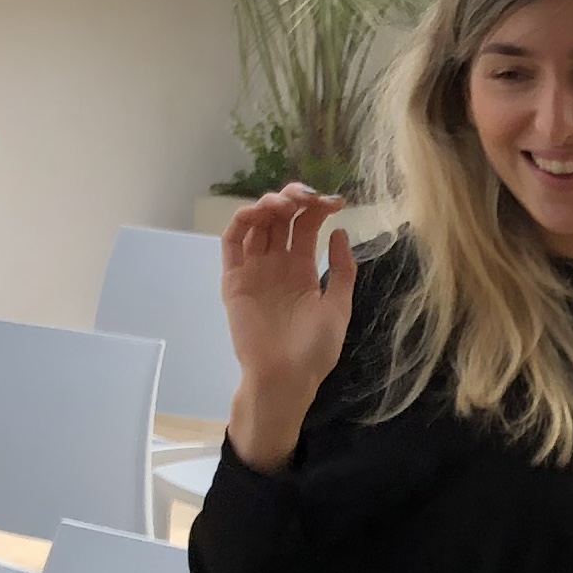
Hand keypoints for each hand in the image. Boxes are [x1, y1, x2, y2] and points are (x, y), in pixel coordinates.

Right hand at [221, 184, 355, 468]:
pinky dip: (242, 221)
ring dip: (269, 205)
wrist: (285, 377)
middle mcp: (276, 265)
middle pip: (280, 220)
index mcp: (301, 270)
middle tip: (308, 195)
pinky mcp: (233, 279)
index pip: (305, 227)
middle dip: (293, 199)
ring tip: (287, 203)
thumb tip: (340, 232)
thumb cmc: (313, 350)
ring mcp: (253, 270)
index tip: (335, 200)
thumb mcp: (338, 308)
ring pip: (256, 225)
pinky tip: (260, 212)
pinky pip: (232, 242)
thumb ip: (340, 271)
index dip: (317, 209)